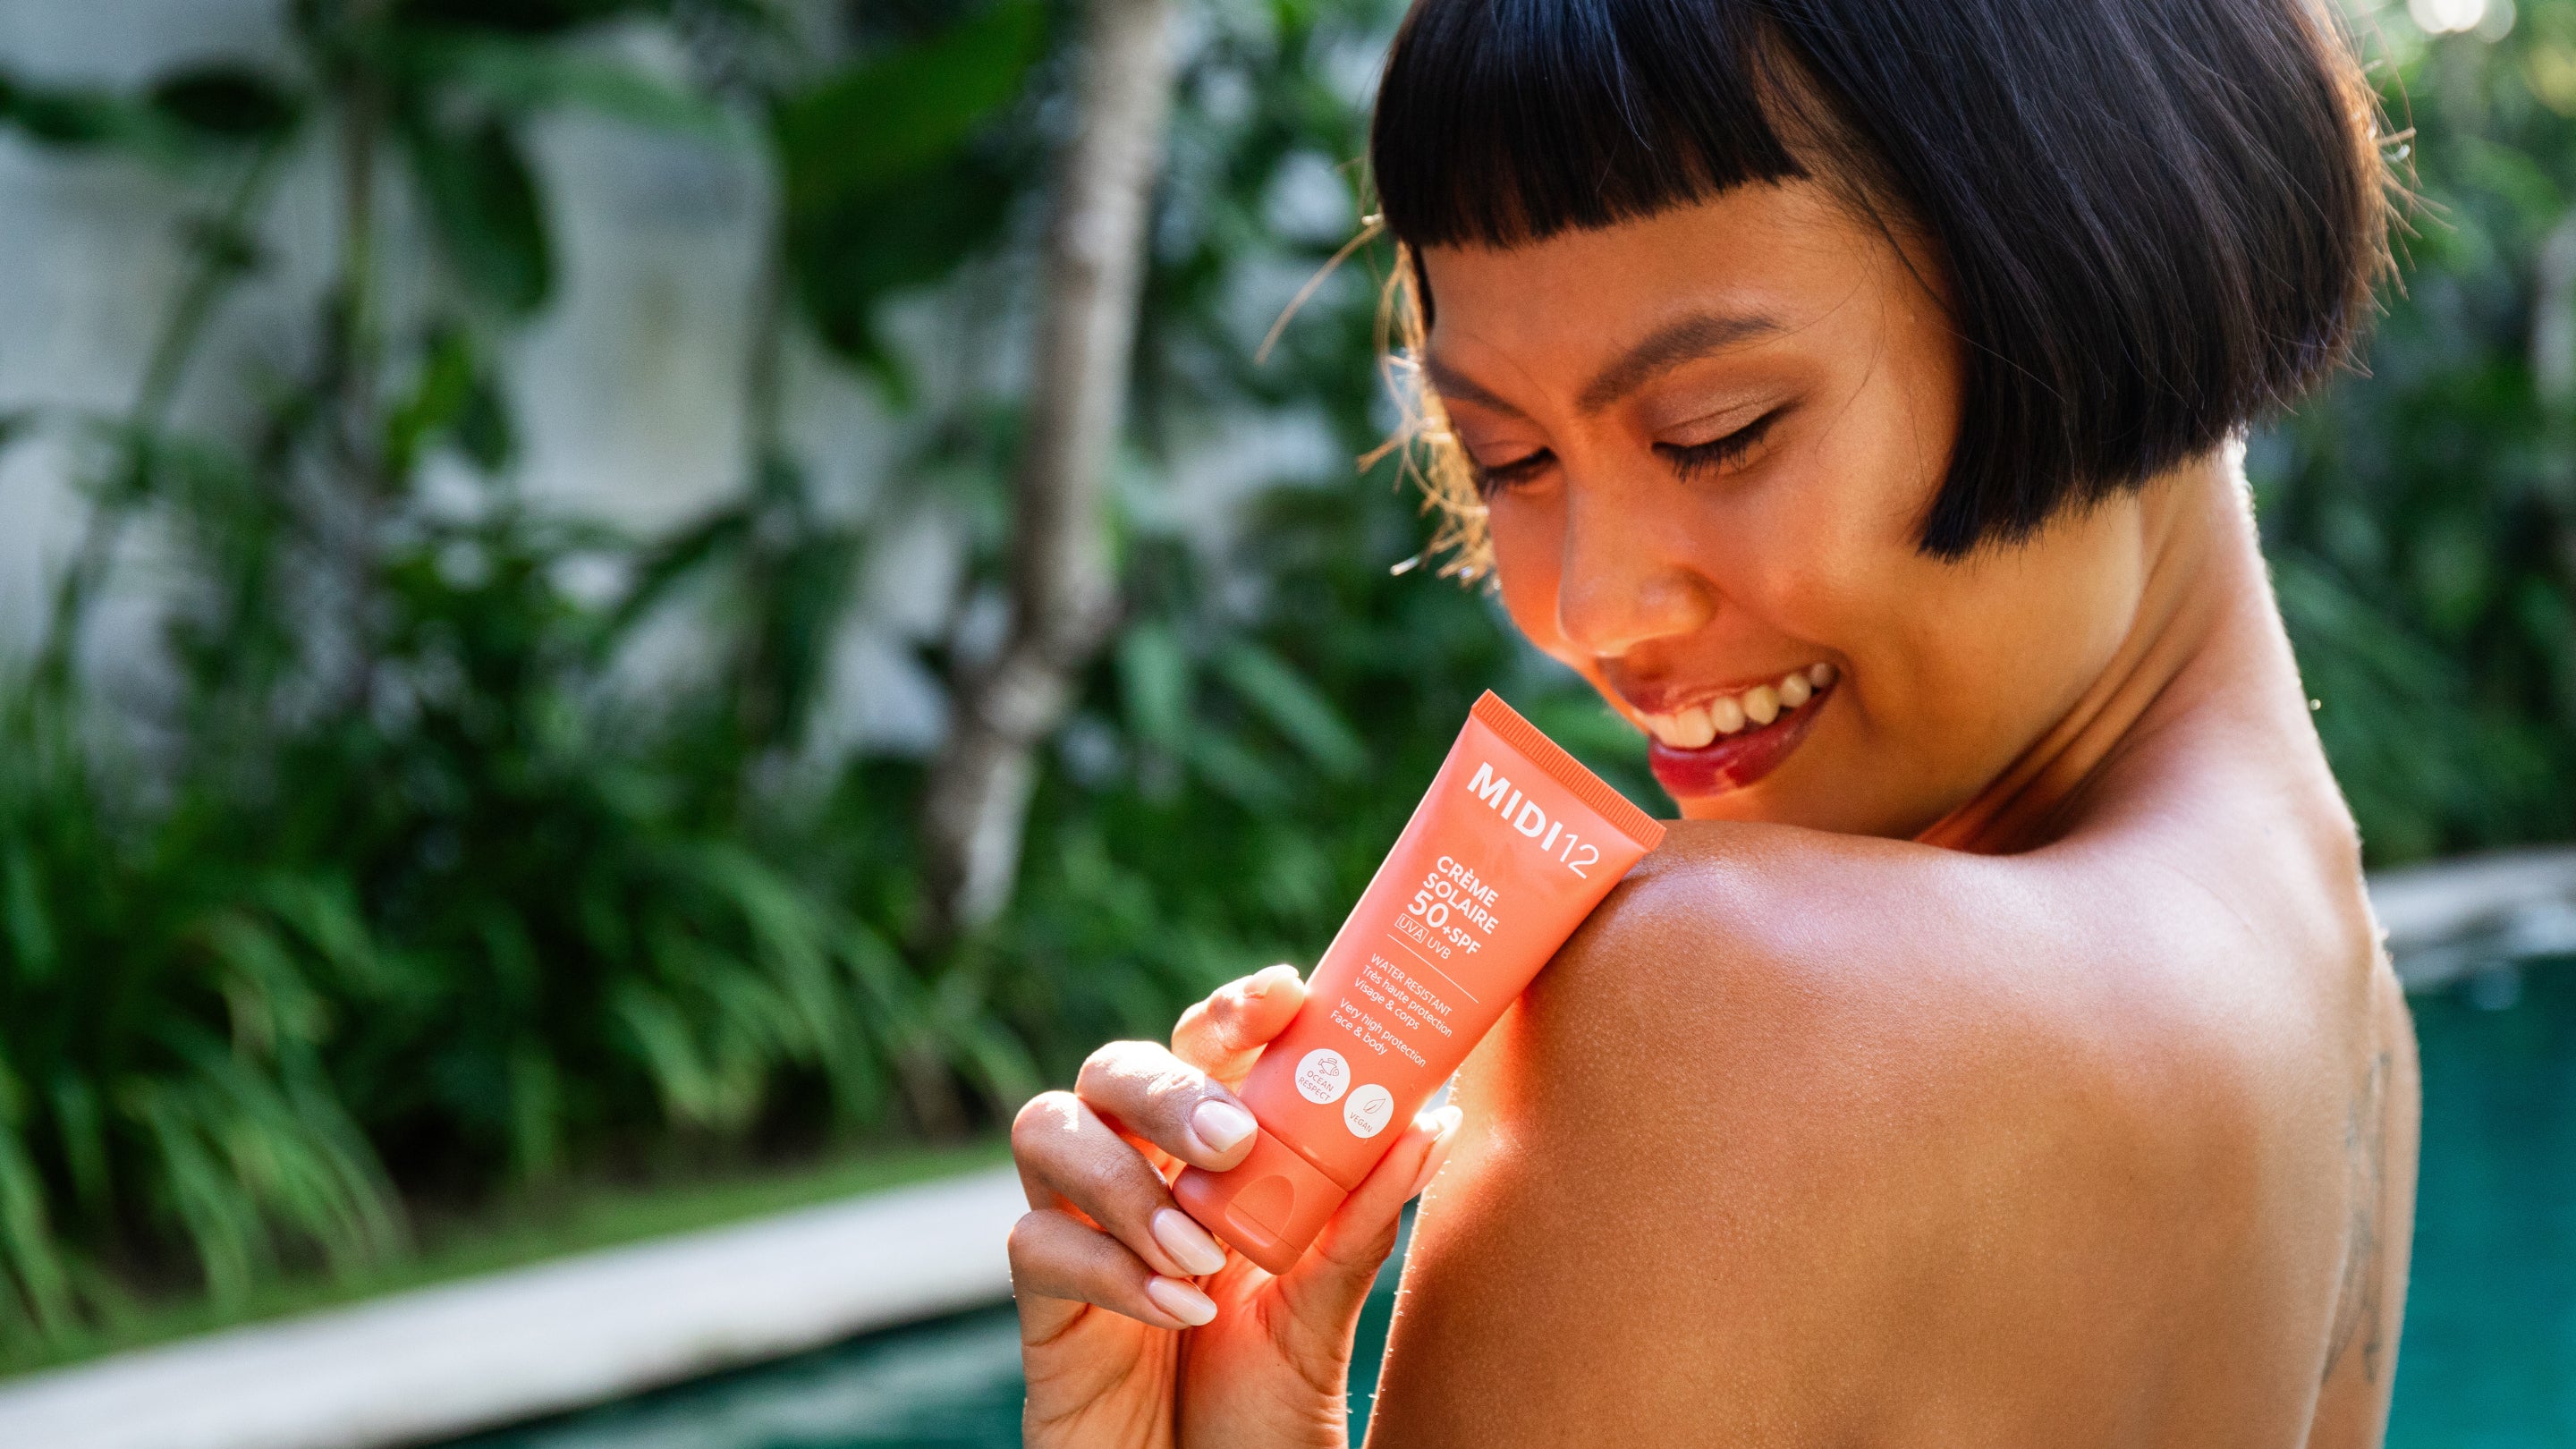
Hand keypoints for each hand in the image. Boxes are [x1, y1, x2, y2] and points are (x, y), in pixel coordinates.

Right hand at [1009, 964, 1460, 1448]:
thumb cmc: (1261, 1418)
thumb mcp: (1323, 1318)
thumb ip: (1359, 1226)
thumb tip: (1430, 1122)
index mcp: (1206, 1166)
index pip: (1203, 1052)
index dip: (1233, 1012)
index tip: (1289, 993)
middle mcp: (1136, 1182)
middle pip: (1113, 1069)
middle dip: (1168, 1085)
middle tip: (1232, 1138)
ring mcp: (1080, 1237)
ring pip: (1048, 1129)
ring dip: (1126, 1178)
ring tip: (1201, 1251)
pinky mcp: (1042, 1307)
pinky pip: (1035, 1244)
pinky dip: (1111, 1265)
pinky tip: (1178, 1310)